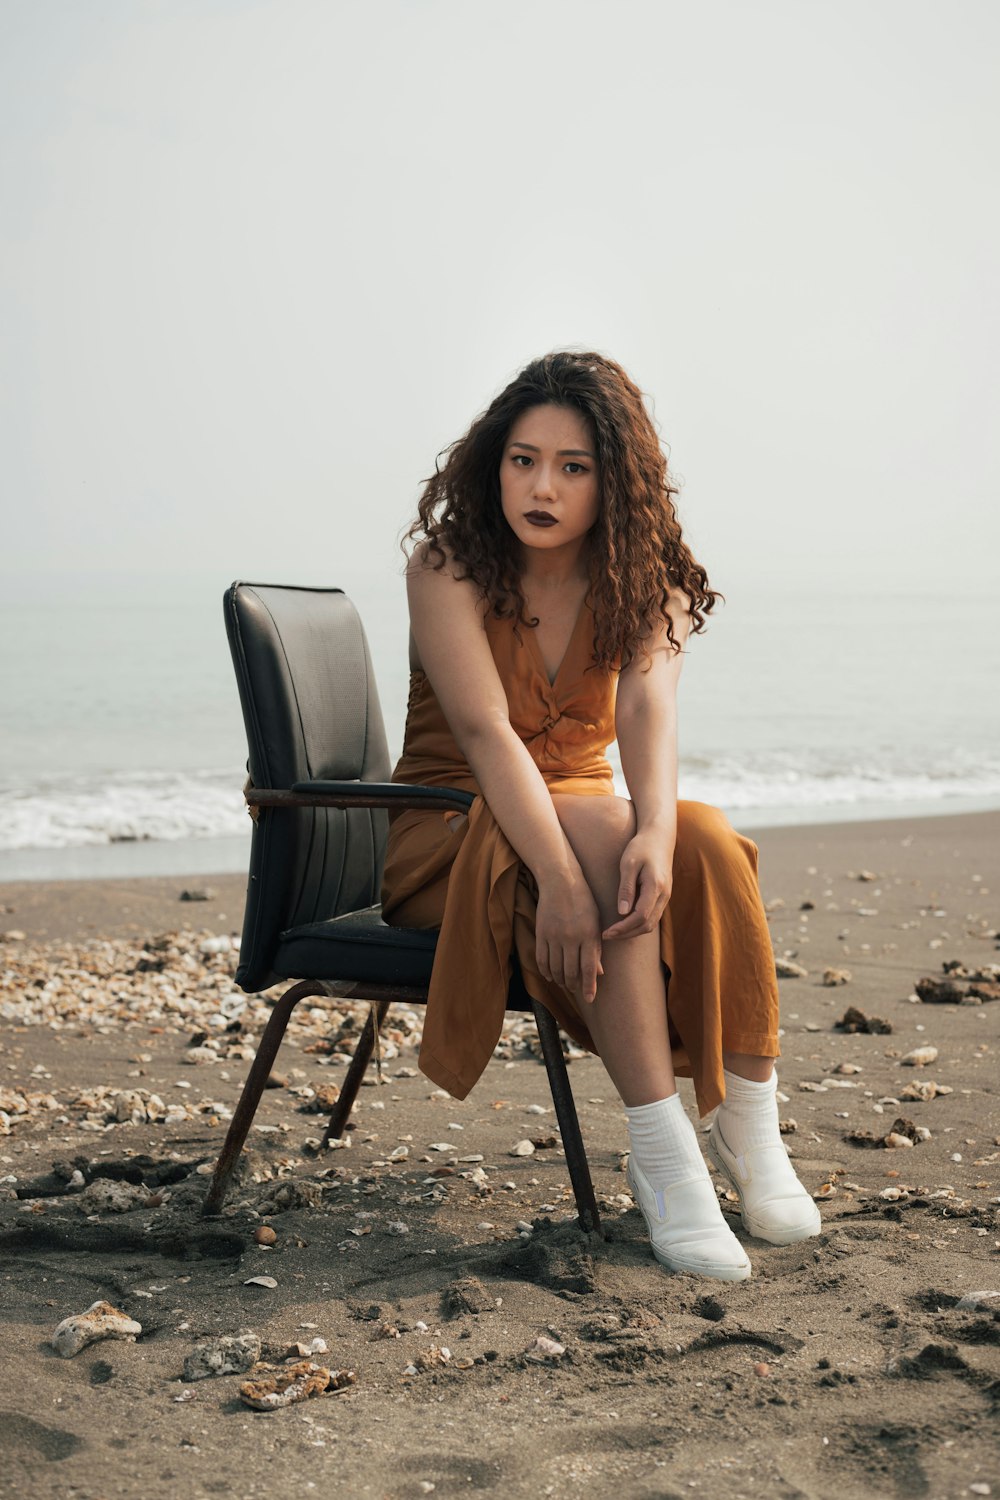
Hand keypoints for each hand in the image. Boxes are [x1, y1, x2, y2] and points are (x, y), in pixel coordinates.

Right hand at [534, 872, 603, 1005]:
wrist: (560, 881)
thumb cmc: (583, 901)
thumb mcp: (596, 922)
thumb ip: (597, 948)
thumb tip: (599, 973)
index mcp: (588, 934)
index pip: (588, 968)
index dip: (589, 986)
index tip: (589, 999)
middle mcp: (571, 938)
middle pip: (570, 971)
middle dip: (573, 985)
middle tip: (576, 990)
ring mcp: (554, 936)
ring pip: (555, 968)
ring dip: (560, 980)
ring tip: (564, 984)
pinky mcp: (541, 933)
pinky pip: (541, 959)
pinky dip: (545, 971)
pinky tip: (550, 975)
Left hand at [602, 830, 672, 940]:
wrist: (659, 837)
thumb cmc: (641, 847)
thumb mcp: (628, 864)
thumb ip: (626, 888)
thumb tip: (621, 913)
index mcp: (655, 886)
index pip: (640, 916)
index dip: (623, 928)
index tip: (607, 932)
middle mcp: (664, 895)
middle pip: (647, 925)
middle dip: (627, 934)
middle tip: (607, 935)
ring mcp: (666, 896)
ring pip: (651, 923)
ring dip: (633, 931)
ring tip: (614, 932)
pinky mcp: (663, 896)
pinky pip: (652, 916)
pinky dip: (639, 924)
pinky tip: (625, 922)